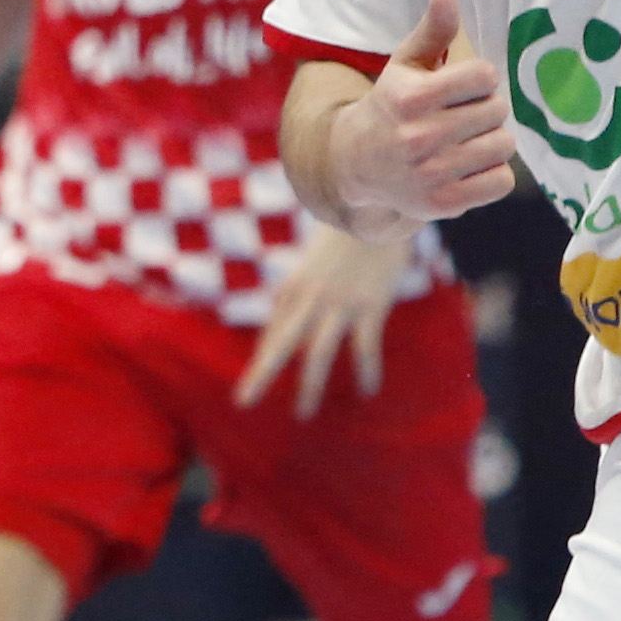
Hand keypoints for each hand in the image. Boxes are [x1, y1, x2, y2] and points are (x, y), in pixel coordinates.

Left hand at [234, 215, 404, 417]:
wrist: (377, 207)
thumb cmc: (344, 239)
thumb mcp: (313, 263)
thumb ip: (302, 293)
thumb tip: (289, 323)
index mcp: (295, 286)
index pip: (273, 330)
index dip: (263, 358)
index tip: (252, 385)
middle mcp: (311, 297)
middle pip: (281, 343)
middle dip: (261, 374)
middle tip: (243, 402)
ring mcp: (340, 303)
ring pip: (318, 352)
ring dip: (310, 386)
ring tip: (303, 413)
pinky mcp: (370, 305)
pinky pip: (365, 346)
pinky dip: (366, 370)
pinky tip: (366, 391)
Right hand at [325, 0, 516, 235]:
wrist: (355, 165)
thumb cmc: (391, 106)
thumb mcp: (405, 66)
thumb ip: (432, 30)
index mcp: (411, 97)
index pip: (485, 76)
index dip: (479, 79)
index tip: (463, 86)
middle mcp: (420, 137)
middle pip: (497, 111)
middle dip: (485, 110)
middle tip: (463, 117)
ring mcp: (432, 174)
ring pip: (504, 146)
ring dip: (492, 141)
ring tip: (466, 141)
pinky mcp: (444, 203)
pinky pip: (501, 181)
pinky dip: (492, 174)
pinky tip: (468, 167)